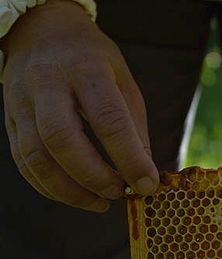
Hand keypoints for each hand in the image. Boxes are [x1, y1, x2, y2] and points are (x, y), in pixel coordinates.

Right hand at [1, 0, 157, 211]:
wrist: (42, 31)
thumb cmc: (92, 61)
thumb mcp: (123, 82)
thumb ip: (133, 127)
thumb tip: (144, 175)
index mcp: (87, 72)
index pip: (108, 120)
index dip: (130, 159)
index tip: (147, 185)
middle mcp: (48, 85)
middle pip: (63, 140)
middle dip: (94, 177)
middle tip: (118, 193)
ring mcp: (22, 102)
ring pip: (37, 157)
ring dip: (70, 190)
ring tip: (99, 203)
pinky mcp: (10, 119)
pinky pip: (23, 162)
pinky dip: (49, 187)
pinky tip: (74, 195)